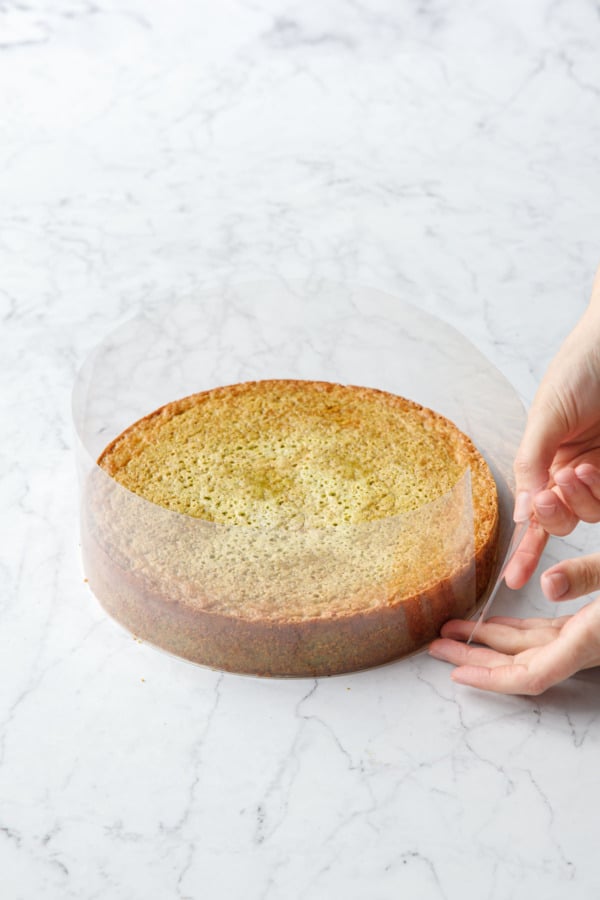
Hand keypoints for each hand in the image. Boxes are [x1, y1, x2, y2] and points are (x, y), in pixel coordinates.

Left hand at [428, 597, 599, 694]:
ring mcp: (586, 639)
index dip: (491, 679)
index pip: (533, 675)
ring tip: (453, 631)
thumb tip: (547, 584)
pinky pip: (545, 634)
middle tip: (437, 646)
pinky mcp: (588, 627)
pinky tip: (493, 625)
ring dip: (489, 640)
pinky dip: (516, 630)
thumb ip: (587, 576)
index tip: (457, 674)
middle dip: (475, 657)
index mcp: (589, 641)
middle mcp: (584, 647)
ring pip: (529, 647)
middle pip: (519, 663)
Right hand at [506, 266, 599, 591]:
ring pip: (589, 513)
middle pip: (560, 518)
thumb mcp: (545, 417)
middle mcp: (570, 470)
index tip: (514, 579)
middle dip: (554, 515)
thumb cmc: (579, 369)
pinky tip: (593, 469)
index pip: (532, 511)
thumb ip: (531, 463)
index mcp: (544, 459)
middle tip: (554, 494)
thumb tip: (523, 512)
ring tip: (581, 469)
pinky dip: (598, 493)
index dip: (525, 548)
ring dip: (580, 500)